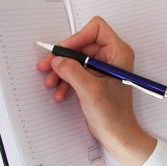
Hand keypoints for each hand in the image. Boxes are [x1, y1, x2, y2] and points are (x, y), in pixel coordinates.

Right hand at [37, 17, 155, 165]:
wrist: (118, 136)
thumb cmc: (114, 116)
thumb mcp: (91, 91)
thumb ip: (73, 71)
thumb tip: (58, 60)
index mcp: (119, 53)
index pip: (96, 29)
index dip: (77, 38)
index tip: (64, 52)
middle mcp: (112, 57)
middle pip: (81, 44)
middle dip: (64, 58)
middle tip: (47, 67)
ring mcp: (103, 68)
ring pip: (76, 59)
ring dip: (62, 70)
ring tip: (52, 84)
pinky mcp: (96, 79)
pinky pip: (76, 71)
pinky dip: (66, 80)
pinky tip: (61, 93)